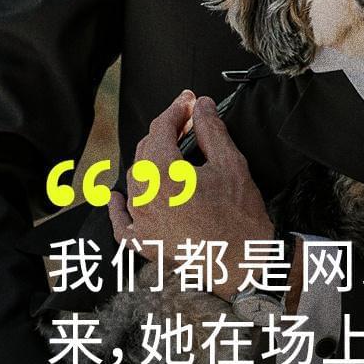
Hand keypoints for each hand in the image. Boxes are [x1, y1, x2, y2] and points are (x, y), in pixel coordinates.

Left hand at [108, 91, 274, 302]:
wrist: (245, 262)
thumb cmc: (240, 216)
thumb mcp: (231, 164)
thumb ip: (211, 130)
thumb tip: (200, 106)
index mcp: (164, 176)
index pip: (160, 130)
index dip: (175, 110)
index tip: (189, 101)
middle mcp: (145, 198)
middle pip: (145, 152)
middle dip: (164, 132)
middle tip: (188, 121)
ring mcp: (142, 223)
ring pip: (135, 181)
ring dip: (150, 161)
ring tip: (170, 150)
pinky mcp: (146, 244)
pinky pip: (123, 224)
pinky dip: (119, 209)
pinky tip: (118, 198)